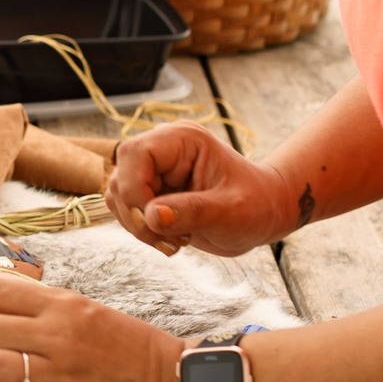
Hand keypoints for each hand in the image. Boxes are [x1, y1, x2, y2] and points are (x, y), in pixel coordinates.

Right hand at [104, 123, 293, 257]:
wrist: (264, 214)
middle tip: (171, 240)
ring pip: (118, 197)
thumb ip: (193, 212)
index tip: (155, 222)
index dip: (135, 190)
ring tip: (175, 241)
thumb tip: (152, 216)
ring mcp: (154, 172)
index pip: (136, 154)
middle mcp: (162, 151)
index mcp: (181, 140)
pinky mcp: (151, 192)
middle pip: (120, 177)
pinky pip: (126, 211)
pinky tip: (170, 239)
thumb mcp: (231, 211)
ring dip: (138, 227)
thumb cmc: (257, 204)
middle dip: (137, 215)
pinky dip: (141, 231)